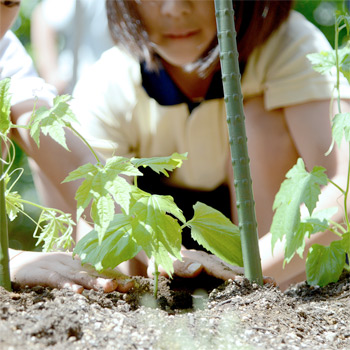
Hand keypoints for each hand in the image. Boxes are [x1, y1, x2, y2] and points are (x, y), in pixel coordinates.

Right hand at [9, 250, 132, 292]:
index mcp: (79, 263)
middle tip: (124, 285)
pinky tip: (77, 292)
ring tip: (109, 287)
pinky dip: (68, 285)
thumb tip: (106, 279)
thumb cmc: (48, 267)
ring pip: (79, 276)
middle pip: (94, 272)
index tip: (131, 285)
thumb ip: (84, 274)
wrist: (21, 262)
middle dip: (110, 278)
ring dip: (95, 282)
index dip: (115, 276)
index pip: (100, 270)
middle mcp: (73, 264)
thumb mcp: (68, 270)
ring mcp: (60, 268)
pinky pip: (58, 280)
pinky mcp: (45, 274)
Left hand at [149, 249, 274, 284]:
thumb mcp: (164, 262)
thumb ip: (179, 265)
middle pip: (231, 268)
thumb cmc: (160, 258)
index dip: (234, 275)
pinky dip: (241, 277)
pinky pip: (227, 273)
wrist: (158, 250)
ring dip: (249, 276)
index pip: (219, 269)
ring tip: (269, 283)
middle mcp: (208, 260)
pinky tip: (253, 283)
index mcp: (199, 259)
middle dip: (250, 275)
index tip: (250, 281)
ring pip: (232, 270)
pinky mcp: (211, 269)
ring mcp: (211, 264)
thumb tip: (199, 267)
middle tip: (271, 283)